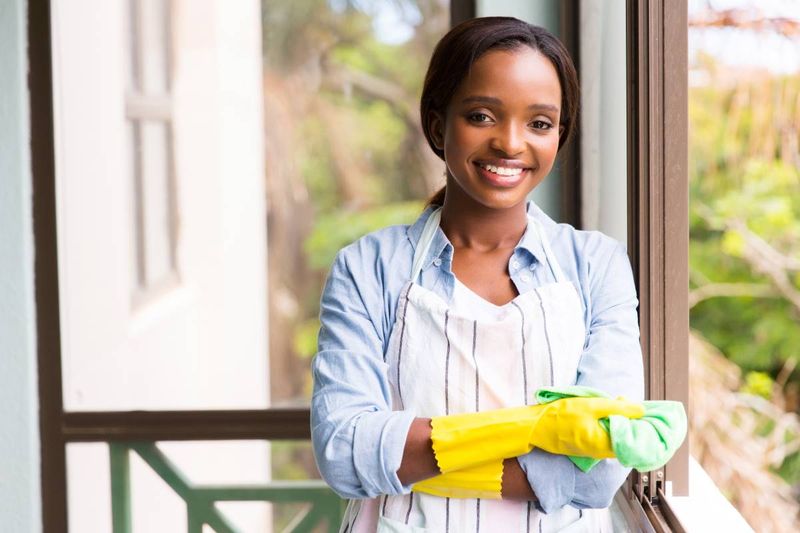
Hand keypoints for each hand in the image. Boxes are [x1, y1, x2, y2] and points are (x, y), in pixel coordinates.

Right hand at [529, 397, 644, 457]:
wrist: (536, 426)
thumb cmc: (561, 416)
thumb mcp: (591, 406)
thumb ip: (617, 408)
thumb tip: (641, 409)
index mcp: (605, 444)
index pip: (633, 437)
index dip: (638, 421)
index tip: (636, 407)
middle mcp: (602, 452)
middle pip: (625, 437)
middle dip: (628, 419)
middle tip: (624, 402)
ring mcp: (594, 451)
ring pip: (614, 436)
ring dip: (617, 420)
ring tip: (612, 404)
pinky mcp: (587, 446)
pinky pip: (604, 436)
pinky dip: (607, 424)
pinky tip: (602, 412)